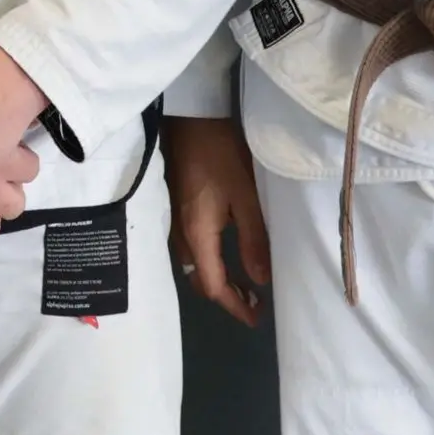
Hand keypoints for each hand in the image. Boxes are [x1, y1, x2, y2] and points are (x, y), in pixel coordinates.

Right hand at [165, 116, 269, 327]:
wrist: (189, 117)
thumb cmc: (219, 154)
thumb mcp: (245, 196)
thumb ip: (253, 239)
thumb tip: (260, 280)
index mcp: (197, 235)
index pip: (213, 286)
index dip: (234, 306)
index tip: (256, 317)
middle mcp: (180, 234)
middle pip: (199, 279)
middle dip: (225, 295)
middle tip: (253, 300)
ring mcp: (173, 220)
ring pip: (193, 264)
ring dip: (216, 278)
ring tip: (242, 279)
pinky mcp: (174, 207)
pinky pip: (189, 247)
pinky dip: (207, 260)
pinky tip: (222, 251)